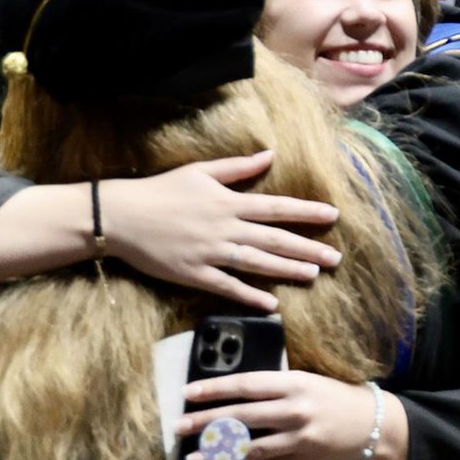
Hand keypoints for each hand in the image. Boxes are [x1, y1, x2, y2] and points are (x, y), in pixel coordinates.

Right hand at [101, 153, 341, 312]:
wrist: (123, 217)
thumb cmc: (163, 190)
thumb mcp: (202, 171)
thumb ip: (238, 167)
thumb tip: (270, 155)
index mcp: (229, 201)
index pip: (277, 207)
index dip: (306, 212)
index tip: (333, 215)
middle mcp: (226, 227)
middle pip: (275, 239)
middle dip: (308, 248)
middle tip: (336, 257)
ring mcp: (211, 253)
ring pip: (258, 263)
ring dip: (288, 269)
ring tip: (314, 275)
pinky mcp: (195, 274)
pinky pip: (229, 287)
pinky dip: (251, 296)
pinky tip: (272, 304)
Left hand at [176, 371, 397, 459]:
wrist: (368, 424)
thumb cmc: (332, 395)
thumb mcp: (305, 379)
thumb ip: (273, 385)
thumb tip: (233, 392)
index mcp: (294, 383)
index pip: (246, 385)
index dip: (216, 389)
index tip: (190, 392)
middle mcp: (294, 410)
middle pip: (242, 417)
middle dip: (207, 421)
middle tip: (180, 425)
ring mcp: (296, 439)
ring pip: (249, 448)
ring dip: (217, 454)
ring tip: (192, 457)